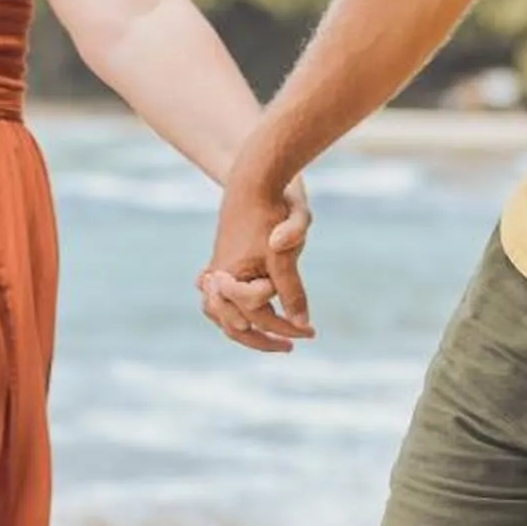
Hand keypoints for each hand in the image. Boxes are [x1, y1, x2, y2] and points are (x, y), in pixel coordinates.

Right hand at [198, 167, 313, 353]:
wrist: (253, 179)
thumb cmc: (272, 212)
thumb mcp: (286, 252)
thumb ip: (292, 289)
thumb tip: (301, 322)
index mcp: (230, 275)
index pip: (259, 314)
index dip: (286, 325)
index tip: (310, 330)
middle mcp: (217, 278)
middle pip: (235, 324)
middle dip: (264, 339)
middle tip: (292, 346)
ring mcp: (215, 272)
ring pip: (221, 316)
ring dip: (246, 332)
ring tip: (271, 340)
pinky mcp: (219, 267)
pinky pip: (218, 301)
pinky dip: (231, 315)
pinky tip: (246, 321)